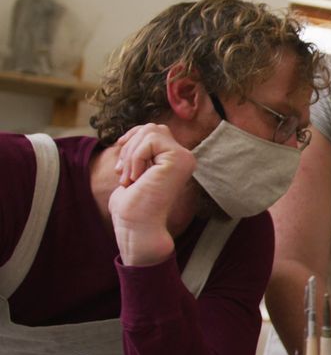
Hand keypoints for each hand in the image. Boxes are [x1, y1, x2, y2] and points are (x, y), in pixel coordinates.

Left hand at [108, 124, 196, 265]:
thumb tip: (136, 131)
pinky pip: (150, 140)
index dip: (132, 139)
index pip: (153, 130)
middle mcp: (184, 157)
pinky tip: (136, 177)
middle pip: (152, 127)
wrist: (137, 226)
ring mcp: (185, 158)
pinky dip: (135, 156)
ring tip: (129, 177)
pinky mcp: (180, 159)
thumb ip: (141, 149)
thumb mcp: (135, 169)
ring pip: (151, 130)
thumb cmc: (132, 205)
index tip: (121, 165)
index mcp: (175, 160)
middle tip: (123, 175)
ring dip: (131, 154)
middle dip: (130, 147)